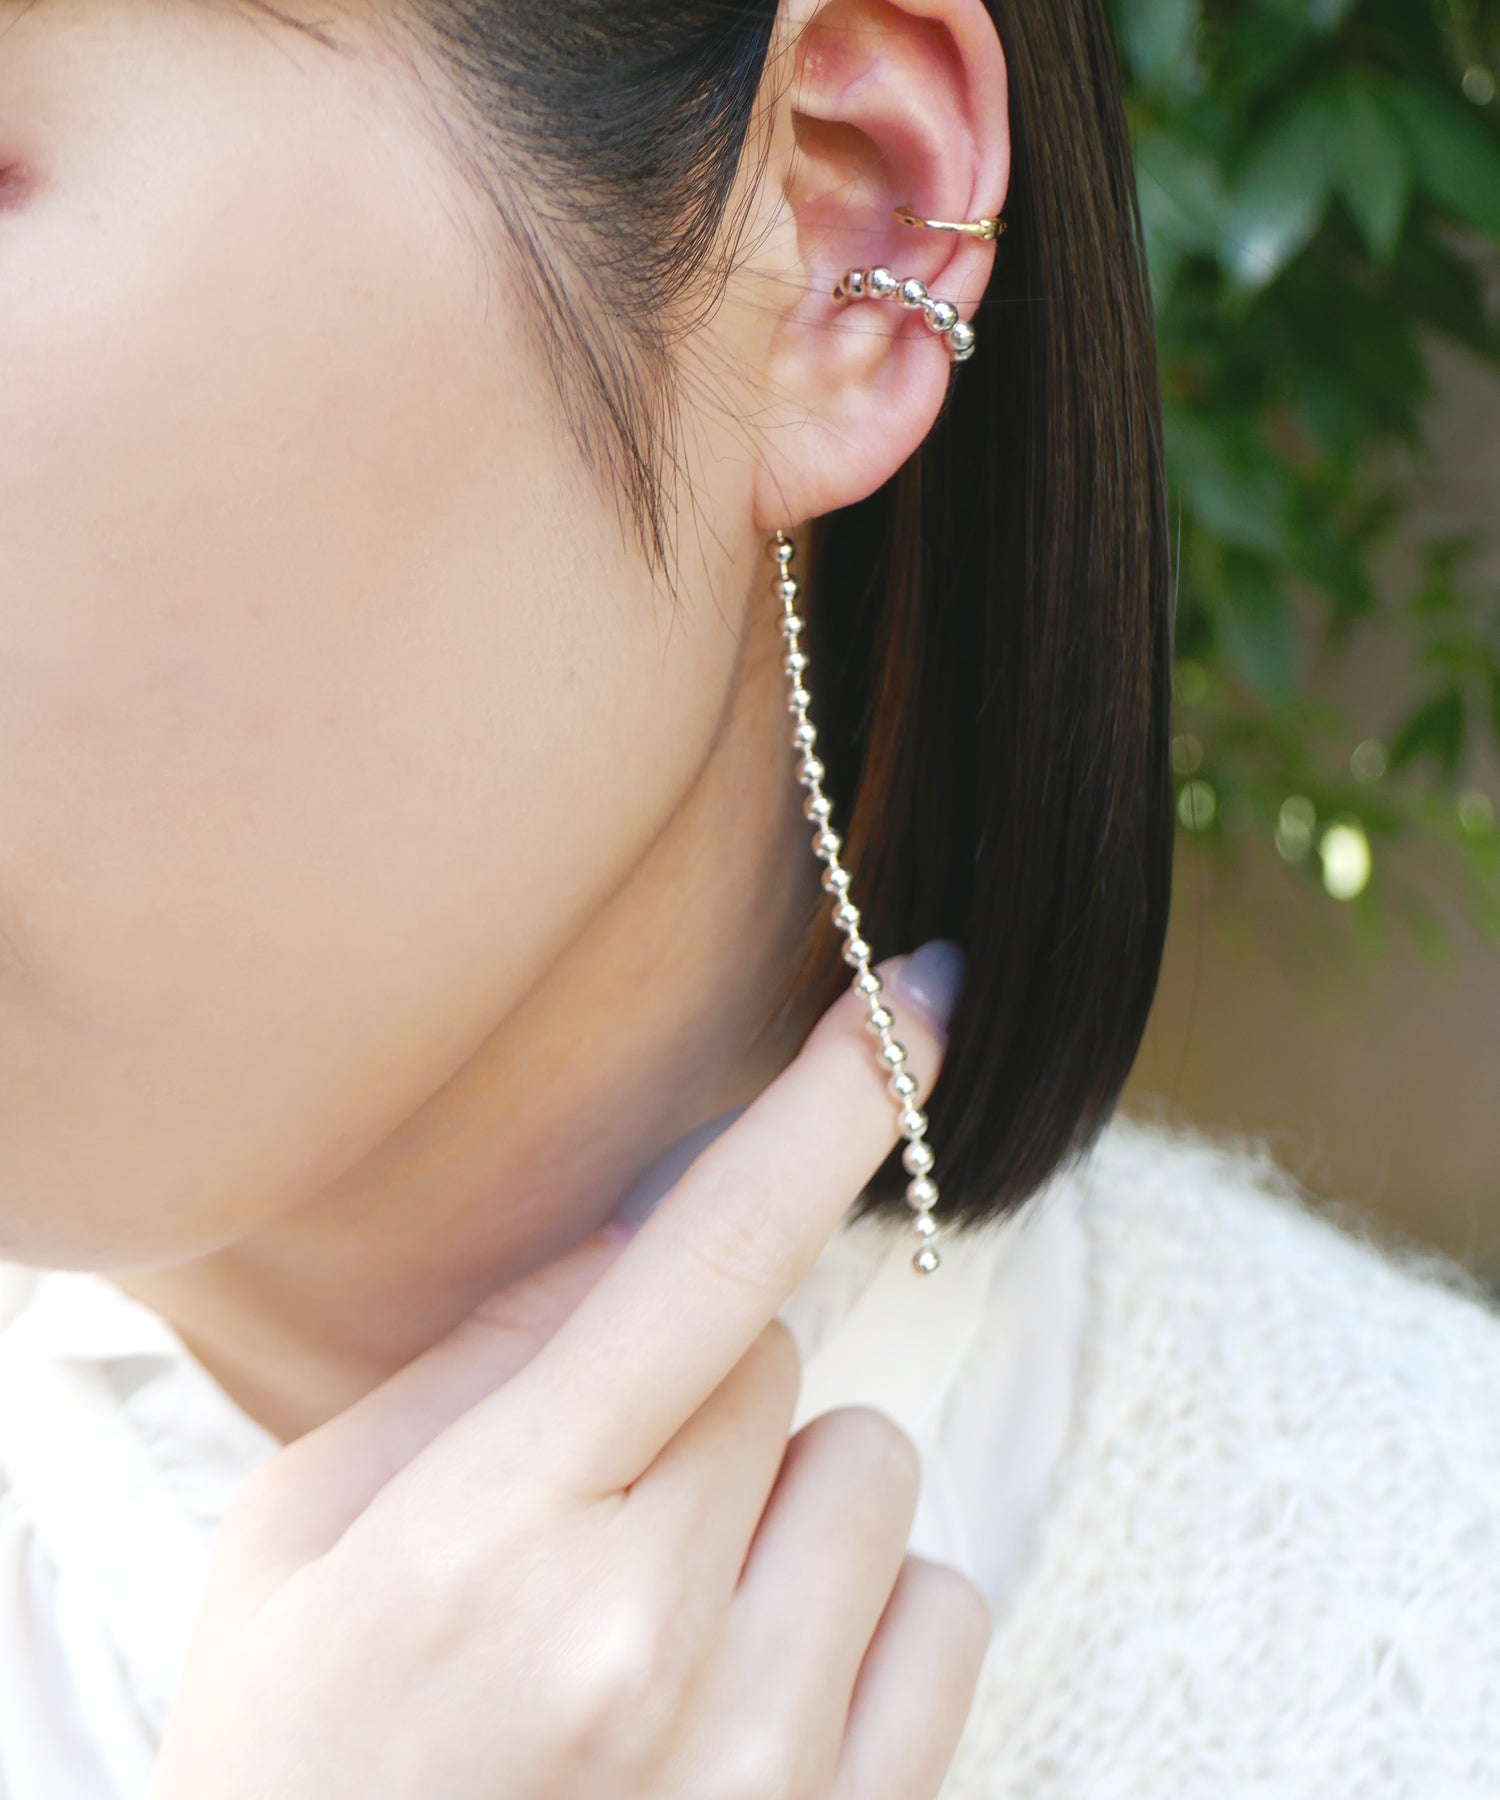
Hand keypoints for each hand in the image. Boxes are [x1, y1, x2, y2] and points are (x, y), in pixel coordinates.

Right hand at [148, 948, 990, 1799]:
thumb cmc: (298, 1753)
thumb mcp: (303, 1533)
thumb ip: (476, 1361)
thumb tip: (640, 1239)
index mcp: (497, 1537)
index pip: (709, 1262)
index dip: (826, 1112)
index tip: (920, 1005)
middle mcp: (653, 1645)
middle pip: (776, 1355)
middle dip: (697, 1380)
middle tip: (591, 1492)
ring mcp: (770, 1763)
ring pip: (872, 1467)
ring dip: (783, 1494)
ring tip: (663, 1603)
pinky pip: (947, 1608)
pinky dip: (865, 1606)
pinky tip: (749, 1677)